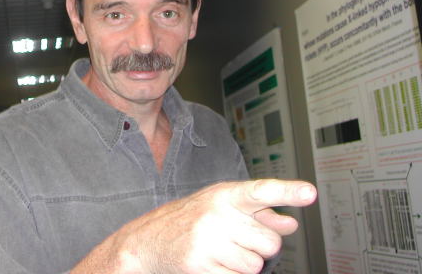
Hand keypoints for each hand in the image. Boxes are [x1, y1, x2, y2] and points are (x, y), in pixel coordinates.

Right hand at [123, 179, 316, 273]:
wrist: (148, 240)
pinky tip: (213, 264)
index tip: (309, 193)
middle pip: (270, 243)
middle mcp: (216, 214)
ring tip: (220, 252)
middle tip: (236, 240)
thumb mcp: (222, 207)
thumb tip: (290, 223)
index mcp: (224, 195)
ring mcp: (207, 241)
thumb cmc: (191, 221)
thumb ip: (258, 213)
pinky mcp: (200, 266)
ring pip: (256, 266)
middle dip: (260, 247)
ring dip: (244, 265)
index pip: (260, 191)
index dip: (286, 192)